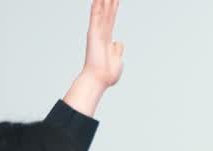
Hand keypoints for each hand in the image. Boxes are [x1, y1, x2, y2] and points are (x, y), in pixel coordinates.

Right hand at [63, 0, 122, 115]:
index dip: (114, 8)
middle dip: (110, 1)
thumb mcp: (117, 59)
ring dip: (103, 1)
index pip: (112, 19)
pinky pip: (96, 18)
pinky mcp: (93, 34)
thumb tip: (118, 42)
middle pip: (108, 12)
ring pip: (102, 12)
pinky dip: (96, 7)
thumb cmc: (107, 73)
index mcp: (107, 38)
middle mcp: (102, 33)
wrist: (99, 79)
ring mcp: (97, 32)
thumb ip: (117, 49)